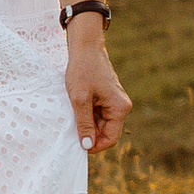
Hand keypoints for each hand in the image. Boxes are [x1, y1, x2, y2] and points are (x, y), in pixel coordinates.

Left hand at [66, 32, 130, 154]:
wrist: (85, 47)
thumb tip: (87, 145)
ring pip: (100, 123)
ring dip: (86, 122)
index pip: (110, 138)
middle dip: (89, 132)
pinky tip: (76, 107)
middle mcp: (121, 107)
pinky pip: (98, 114)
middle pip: (105, 132)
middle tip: (71, 127)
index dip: (95, 145)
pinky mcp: (107, 98)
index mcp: (120, 108)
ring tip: (73, 112)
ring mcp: (114, 102)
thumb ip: (84, 124)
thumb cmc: (83, 70)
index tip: (78, 144)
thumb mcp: (80, 99)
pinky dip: (86, 114)